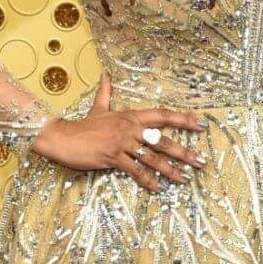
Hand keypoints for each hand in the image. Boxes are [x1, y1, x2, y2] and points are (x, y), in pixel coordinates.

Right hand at [29, 73, 208, 194]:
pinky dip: (147, 180)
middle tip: (200, 162)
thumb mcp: (98, 107)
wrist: (62, 136)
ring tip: (184, 179)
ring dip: (170, 170)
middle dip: (184, 152)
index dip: (183, 119)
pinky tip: (158, 188)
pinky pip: (135, 170)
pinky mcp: (113, 157)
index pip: (162, 116)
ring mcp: (122, 143)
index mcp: (130, 116)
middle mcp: (130, 128)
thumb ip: (106, 92)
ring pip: (152, 158)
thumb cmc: (82, 125)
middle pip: (162, 140)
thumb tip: (106, 75)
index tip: (200, 125)